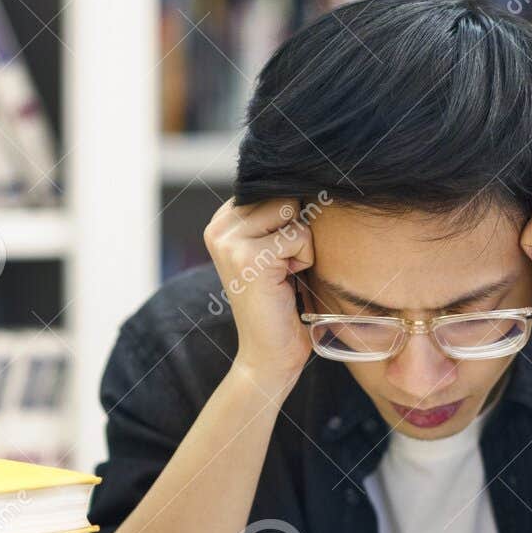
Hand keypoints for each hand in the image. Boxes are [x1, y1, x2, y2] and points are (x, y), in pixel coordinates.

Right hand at [203, 197, 314, 391]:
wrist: (269, 354)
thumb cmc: (282, 303)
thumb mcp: (276, 250)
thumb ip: (279, 216)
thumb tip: (312, 178)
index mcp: (223, 221)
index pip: (273, 188)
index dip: (292, 217)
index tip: (281, 253)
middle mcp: (219, 227)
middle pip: (284, 195)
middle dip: (297, 229)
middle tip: (284, 266)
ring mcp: (229, 240)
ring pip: (291, 211)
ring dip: (302, 244)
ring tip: (285, 272)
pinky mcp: (247, 256)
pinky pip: (299, 235)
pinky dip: (305, 259)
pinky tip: (286, 282)